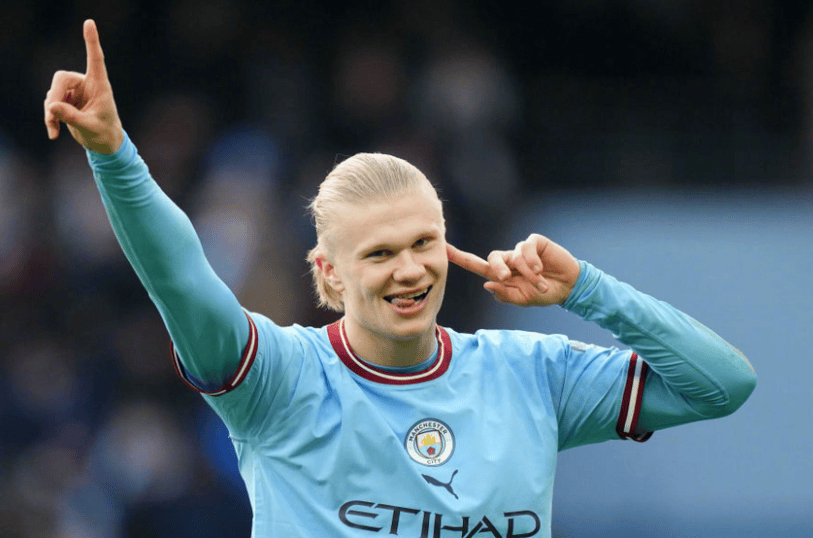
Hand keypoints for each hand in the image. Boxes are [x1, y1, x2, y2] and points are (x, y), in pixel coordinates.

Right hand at [44, 19, 123, 153]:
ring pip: (53, 92)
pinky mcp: (66, 100)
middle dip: (55, 96)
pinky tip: (53, 133)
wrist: (104, 143)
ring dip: (51, 111)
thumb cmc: (104, 134)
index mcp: (100, 85)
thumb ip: (72, 117)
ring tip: (54, 129)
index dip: (91, 41)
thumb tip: (51, 106)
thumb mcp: (90, 127)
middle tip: (52, 114)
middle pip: (61, 78)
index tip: (89, 22)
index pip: (95, 59)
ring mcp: (74, 91)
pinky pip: (51, 104)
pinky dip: (50, 117)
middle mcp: (86, 84)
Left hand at [447, 234, 580, 306]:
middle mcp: (509, 260)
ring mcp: (521, 250)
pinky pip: (526, 247)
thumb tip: (486, 284)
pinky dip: (532, 260)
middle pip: (492, 258)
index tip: (443, 249)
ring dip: (527, 273)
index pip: (476, 264)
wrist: (569, 287)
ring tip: (540, 284)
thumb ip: (505, 294)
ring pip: (513, 256)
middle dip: (497, 268)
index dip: (459, 257)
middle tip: (507, 277)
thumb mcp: (524, 299)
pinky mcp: (535, 243)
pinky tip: (541, 269)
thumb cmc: (544, 293)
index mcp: (502, 275)